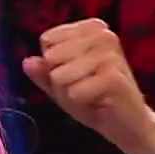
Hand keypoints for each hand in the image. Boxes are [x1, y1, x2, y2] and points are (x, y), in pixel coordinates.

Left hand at [22, 19, 151, 150]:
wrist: (127, 125)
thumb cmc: (95, 101)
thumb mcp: (62, 86)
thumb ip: (43, 73)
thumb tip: (27, 62)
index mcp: (91, 28)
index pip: (47, 40)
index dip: (52, 65)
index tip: (75, 74)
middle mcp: (103, 34)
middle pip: (51, 57)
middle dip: (59, 81)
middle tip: (83, 88)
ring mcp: (110, 53)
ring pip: (60, 74)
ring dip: (69, 92)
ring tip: (90, 95)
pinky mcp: (113, 76)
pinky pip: (74, 91)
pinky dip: (80, 101)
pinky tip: (97, 101)